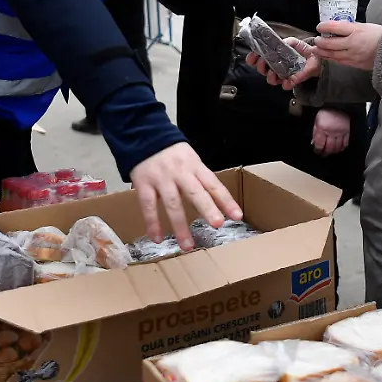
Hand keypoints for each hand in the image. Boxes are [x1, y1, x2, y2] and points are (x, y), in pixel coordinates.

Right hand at [128, 142, 242, 250]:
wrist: (143, 136)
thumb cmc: (172, 153)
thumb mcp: (191, 159)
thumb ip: (200, 179)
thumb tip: (217, 204)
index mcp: (195, 166)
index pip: (214, 184)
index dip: (226, 200)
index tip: (237, 216)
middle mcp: (180, 173)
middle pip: (195, 192)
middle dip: (207, 209)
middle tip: (217, 225)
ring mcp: (161, 179)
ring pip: (172, 203)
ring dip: (180, 226)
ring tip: (187, 245)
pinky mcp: (143, 184)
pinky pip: (148, 206)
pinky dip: (152, 223)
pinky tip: (157, 239)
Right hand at [245, 37, 320, 89]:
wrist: (316, 57)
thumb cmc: (303, 50)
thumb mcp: (293, 42)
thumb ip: (287, 41)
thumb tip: (282, 43)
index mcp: (273, 57)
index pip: (259, 59)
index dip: (253, 58)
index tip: (252, 57)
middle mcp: (276, 67)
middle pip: (262, 70)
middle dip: (260, 67)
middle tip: (262, 61)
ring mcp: (283, 75)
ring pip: (271, 79)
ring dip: (269, 76)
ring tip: (272, 71)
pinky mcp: (293, 81)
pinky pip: (286, 85)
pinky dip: (285, 84)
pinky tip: (285, 82)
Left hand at [310, 21, 381, 70]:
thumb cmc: (379, 36)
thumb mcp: (365, 26)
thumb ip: (351, 27)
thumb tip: (338, 28)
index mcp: (356, 31)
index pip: (335, 27)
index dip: (324, 26)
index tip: (319, 26)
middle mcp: (352, 43)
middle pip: (330, 43)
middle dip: (320, 42)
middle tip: (315, 40)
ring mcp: (353, 55)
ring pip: (333, 55)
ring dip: (322, 52)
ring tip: (316, 50)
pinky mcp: (355, 64)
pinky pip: (339, 61)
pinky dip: (331, 58)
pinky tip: (327, 56)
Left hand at [312, 108, 350, 155]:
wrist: (337, 103)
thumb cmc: (325, 111)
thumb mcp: (316, 121)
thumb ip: (315, 132)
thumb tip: (314, 143)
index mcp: (322, 128)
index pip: (319, 144)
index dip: (317, 150)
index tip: (317, 152)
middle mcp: (331, 131)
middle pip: (329, 147)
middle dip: (325, 153)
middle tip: (324, 155)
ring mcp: (340, 132)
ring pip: (337, 146)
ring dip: (333, 152)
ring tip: (331, 153)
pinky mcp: (347, 131)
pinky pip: (345, 143)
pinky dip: (342, 147)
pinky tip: (339, 149)